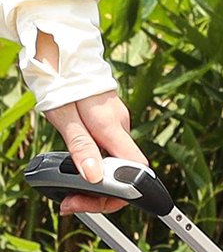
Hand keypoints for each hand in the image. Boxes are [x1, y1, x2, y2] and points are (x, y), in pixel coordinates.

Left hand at [35, 32, 145, 214]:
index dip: (118, 193)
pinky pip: (108, 155)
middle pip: (125, 175)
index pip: (133, 171)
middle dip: (101, 195)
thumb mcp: (61, 113)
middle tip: (71, 203)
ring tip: (68, 192)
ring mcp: (117, 127)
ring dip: (95, 185)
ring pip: (115, 167)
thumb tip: (93, 177)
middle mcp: (120, 128)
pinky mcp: (109, 126)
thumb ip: (80, 146)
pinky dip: (94, 170)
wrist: (60, 48)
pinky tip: (78, 171)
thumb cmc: (60, 76)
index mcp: (111, 125)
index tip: (89, 201)